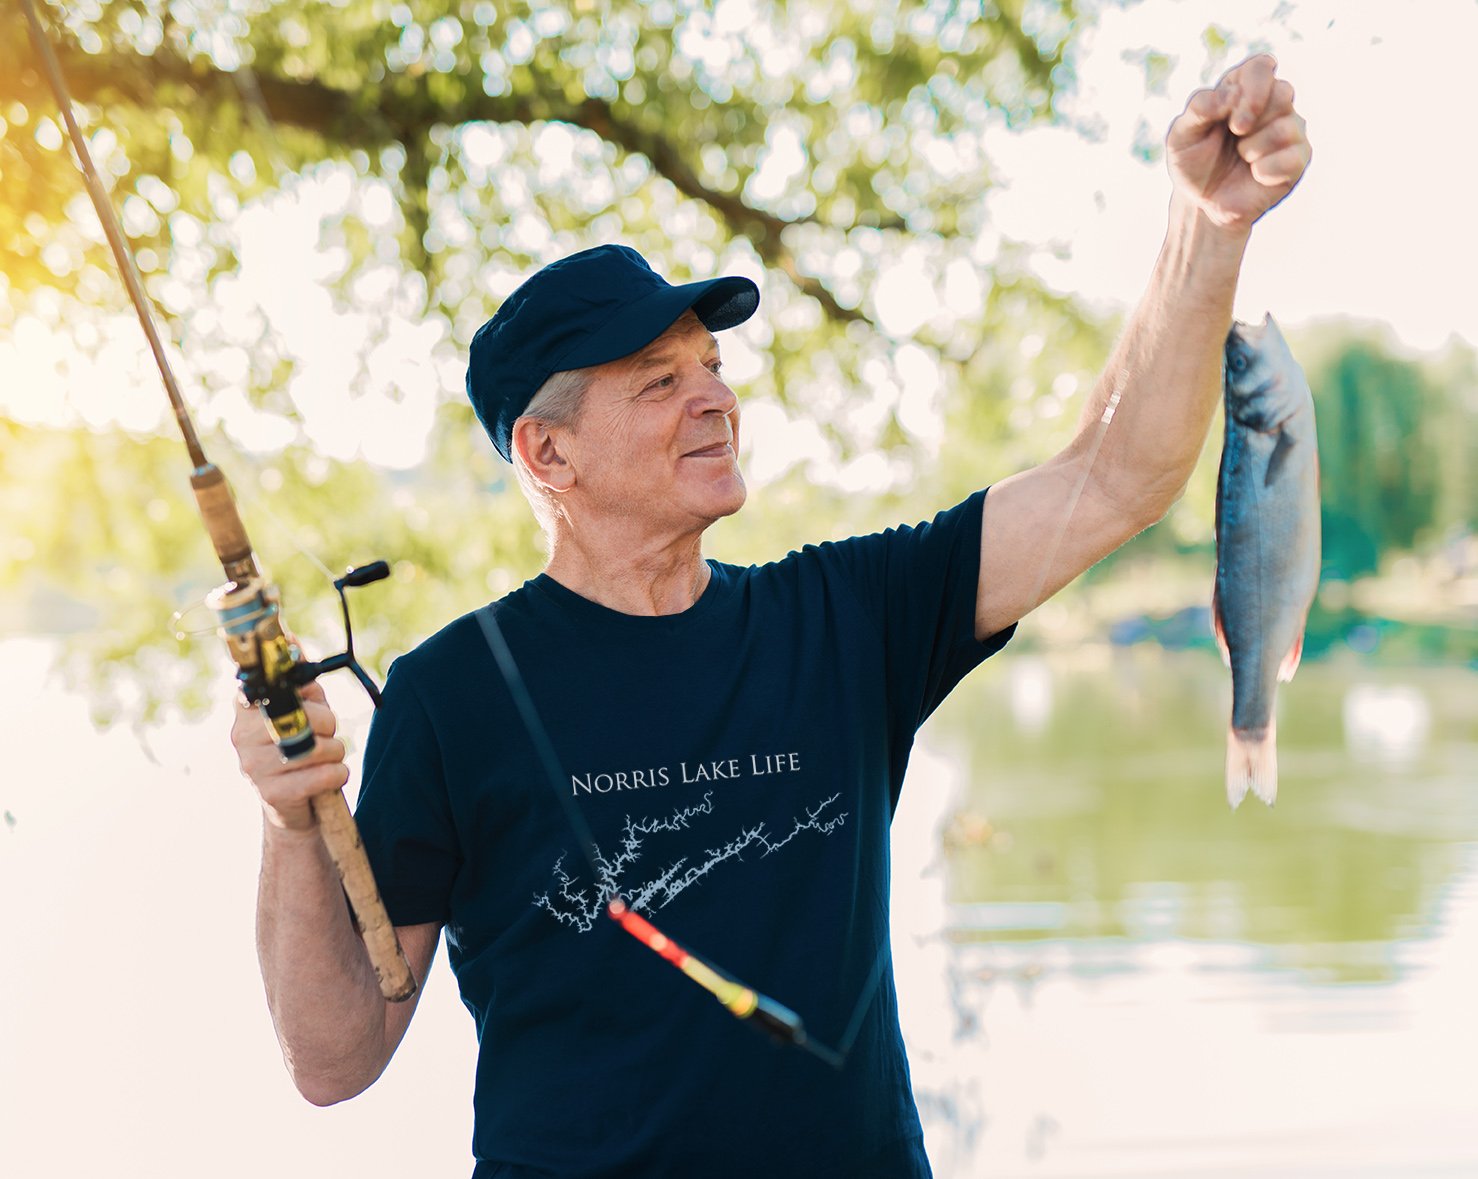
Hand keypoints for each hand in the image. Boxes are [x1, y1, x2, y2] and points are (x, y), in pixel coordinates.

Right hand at [231, 679, 347, 830]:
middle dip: (328, 723)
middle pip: (304, 715)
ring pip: (318, 746)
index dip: (296, 686)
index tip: (309, 692)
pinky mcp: (271, 793)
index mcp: (246, 709)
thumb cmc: (299, 747)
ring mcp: (253, 766)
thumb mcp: (302, 708)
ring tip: (327, 757)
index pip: (268, 683)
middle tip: (326, 734)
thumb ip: (300, 678)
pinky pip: (323, 774)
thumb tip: (292, 638)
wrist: (291, 806)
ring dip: (336, 751)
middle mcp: (242, 735)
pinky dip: (338, 774)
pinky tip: (330, 776)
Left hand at [1167, 54, 1310, 231]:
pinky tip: (1255, 175)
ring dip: (1254, 147)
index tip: (1233, 116)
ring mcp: (1290, 130)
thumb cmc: (1193, 163)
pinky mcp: (1298, 159)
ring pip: (1287, 127)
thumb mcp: (1181, 135)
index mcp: (1244, 89)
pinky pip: (1293, 157)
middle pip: (1284, 91)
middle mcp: (1273, 105)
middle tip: (1236, 134)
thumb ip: (1199, 108)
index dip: (1253, 86)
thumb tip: (1231, 94)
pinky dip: (1266, 170)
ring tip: (1242, 157)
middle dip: (1254, 115)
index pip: (1262, 66)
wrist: (1202, 203)